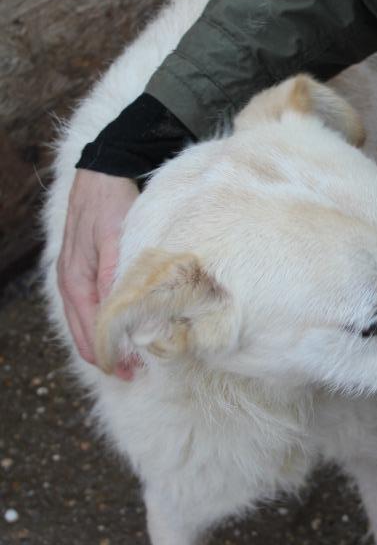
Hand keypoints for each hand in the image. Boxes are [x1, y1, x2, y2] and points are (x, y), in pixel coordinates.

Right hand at [57, 169, 138, 378]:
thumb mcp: (115, 239)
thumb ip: (114, 277)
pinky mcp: (88, 268)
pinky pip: (92, 306)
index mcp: (75, 282)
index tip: (136, 372)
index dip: (112, 356)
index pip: (90, 333)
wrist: (106, 170)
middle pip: (85, 333)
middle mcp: (71, 284)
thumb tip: (118, 315)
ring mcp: (77, 277)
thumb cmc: (111, 203)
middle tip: (137, 373)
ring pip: (88, 321)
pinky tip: (125, 327)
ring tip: (134, 358)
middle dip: (109, 356)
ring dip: (108, 341)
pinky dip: (106, 322)